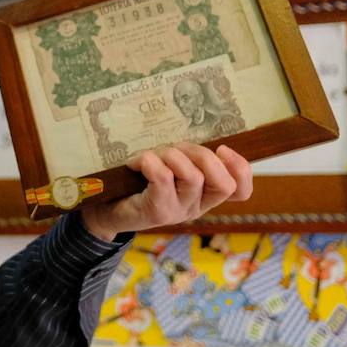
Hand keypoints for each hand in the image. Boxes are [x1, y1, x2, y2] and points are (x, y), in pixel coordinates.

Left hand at [80, 143, 252, 241]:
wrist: (106, 209)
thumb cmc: (138, 182)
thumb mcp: (168, 167)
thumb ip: (186, 156)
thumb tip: (198, 134)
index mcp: (204, 195)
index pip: (240, 191)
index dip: (240, 169)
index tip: (223, 149)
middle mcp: (196, 206)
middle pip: (222, 181)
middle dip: (201, 154)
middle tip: (175, 149)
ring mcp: (178, 211)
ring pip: (193, 176)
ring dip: (172, 155)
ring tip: (152, 156)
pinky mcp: (158, 211)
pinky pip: (164, 178)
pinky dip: (149, 161)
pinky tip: (136, 162)